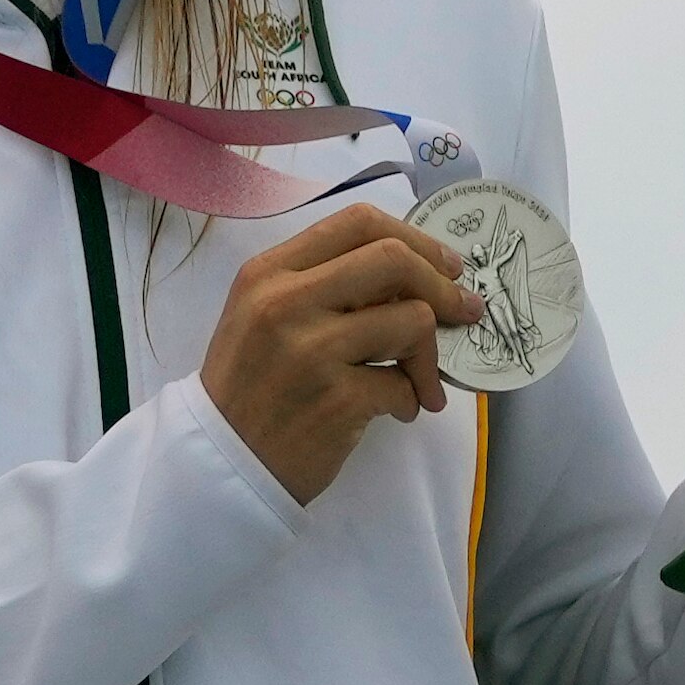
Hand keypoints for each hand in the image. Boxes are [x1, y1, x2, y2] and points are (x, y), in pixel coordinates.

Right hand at [198, 204, 481, 502]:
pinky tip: (395, 410)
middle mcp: (285, 302)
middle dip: (442, 287)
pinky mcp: (337, 398)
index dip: (415, 239)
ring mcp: (311, 350)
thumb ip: (323, 286)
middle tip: (461, 311)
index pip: (357, 223)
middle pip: (393, 260)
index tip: (442, 266)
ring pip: (412, 320)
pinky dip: (412, 400)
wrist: (223, 461)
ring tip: (419, 381)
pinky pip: (404, 384)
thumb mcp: (264, 316)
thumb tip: (414, 274)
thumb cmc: (250, 386)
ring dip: (430, 355)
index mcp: (268, 274)